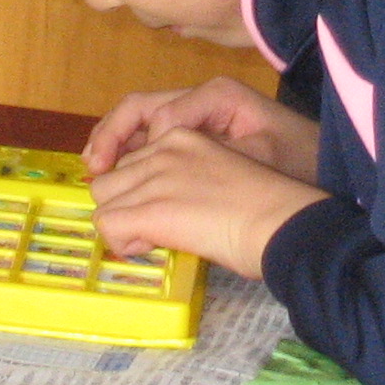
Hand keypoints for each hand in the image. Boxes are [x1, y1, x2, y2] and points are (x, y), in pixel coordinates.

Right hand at [84, 78, 319, 183]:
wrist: (324, 169)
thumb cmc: (297, 163)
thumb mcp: (259, 158)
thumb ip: (212, 153)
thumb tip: (164, 148)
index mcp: (216, 97)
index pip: (160, 113)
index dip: (134, 142)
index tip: (115, 173)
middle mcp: (201, 99)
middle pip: (141, 109)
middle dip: (111, 136)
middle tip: (92, 168)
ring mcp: (197, 115)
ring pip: (142, 122)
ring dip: (115, 145)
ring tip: (95, 172)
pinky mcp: (197, 134)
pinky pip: (154, 137)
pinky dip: (132, 154)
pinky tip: (119, 178)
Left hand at [88, 127, 328, 278]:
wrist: (282, 222)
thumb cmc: (270, 209)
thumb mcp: (225, 175)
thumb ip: (192, 180)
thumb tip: (174, 211)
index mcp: (184, 136)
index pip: (134, 157)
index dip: (139, 189)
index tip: (158, 211)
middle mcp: (165, 149)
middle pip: (112, 175)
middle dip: (124, 204)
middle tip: (151, 229)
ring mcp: (156, 177)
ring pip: (103, 197)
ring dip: (122, 222)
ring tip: (152, 239)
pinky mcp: (152, 209)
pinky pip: (107, 224)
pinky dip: (122, 242)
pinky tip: (151, 247)